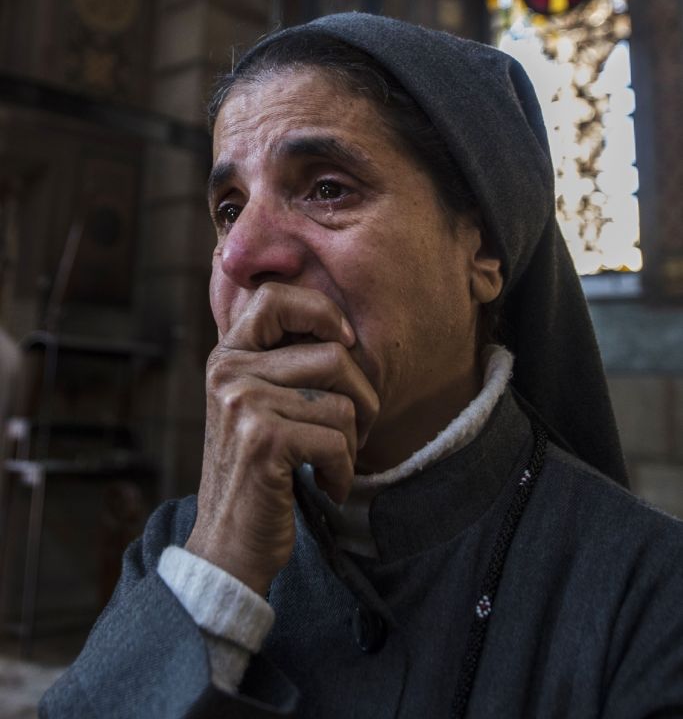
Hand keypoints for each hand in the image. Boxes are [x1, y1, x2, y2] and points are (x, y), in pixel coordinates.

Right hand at [185, 282, 378, 595]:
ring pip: (342, 402)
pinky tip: (327, 486)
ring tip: (331, 462)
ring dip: (352, 442)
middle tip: (353, 431)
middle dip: (362, 398)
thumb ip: (283, 363)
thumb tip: (344, 330)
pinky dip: (343, 472)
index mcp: (228, 354)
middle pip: (332, 355)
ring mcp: (242, 403)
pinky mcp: (263, 441)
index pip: (275, 297)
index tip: (344, 342)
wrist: (228, 544)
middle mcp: (228, 371)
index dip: (320, 311)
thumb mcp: (258, 405)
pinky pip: (337, 440)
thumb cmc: (259, 471)